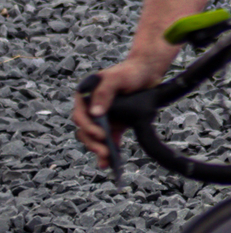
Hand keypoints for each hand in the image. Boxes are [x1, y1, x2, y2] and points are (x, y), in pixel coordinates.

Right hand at [71, 49, 169, 171]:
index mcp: (86, 95)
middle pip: (86, 130)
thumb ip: (105, 93)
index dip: (87, 127)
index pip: (80, 115)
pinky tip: (114, 159)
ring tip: (107, 161)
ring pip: (95, 137)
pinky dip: (111, 149)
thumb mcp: (116, 78)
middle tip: (104, 153)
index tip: (100, 134)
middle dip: (93, 143)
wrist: (147, 72)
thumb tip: (95, 113)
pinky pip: (109, 139)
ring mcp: (103, 117)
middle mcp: (91, 107)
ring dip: (99, 149)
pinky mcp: (114, 123)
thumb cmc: (130, 71)